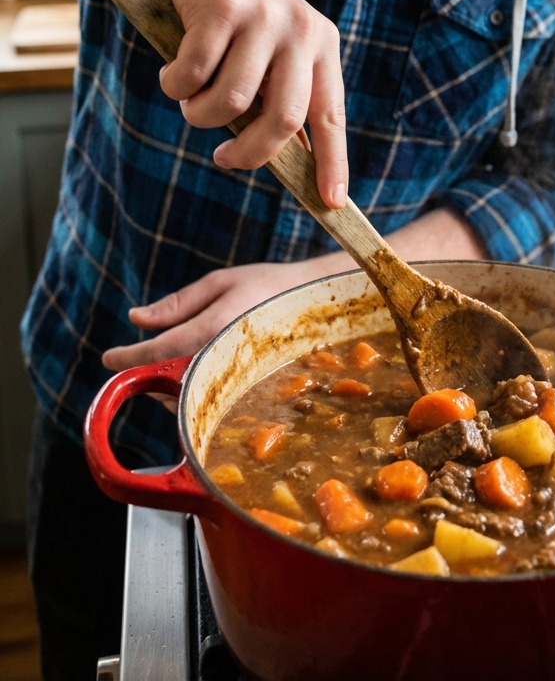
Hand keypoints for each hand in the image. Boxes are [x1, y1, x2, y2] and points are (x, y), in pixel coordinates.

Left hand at [102, 256, 355, 373]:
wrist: (321, 303)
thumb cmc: (269, 286)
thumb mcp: (221, 281)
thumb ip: (177, 303)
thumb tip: (136, 319)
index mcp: (214, 326)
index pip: (159, 349)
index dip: (128, 356)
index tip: (108, 358)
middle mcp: (225, 357)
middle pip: (169, 381)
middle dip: (148, 376)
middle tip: (135, 365)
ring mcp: (238, 379)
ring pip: (188, 396)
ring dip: (170, 386)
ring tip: (169, 369)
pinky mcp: (249, 390)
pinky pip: (210, 399)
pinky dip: (193, 390)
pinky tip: (197, 376)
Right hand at [151, 0, 347, 206]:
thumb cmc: (228, 22)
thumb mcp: (266, 55)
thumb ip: (277, 98)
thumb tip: (289, 164)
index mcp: (321, 44)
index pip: (331, 114)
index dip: (332, 161)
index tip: (332, 202)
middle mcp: (301, 29)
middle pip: (283, 119)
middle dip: (249, 153)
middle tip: (223, 160)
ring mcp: (263, 16)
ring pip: (231, 102)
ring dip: (199, 115)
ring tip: (190, 99)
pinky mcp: (223, 8)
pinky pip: (193, 77)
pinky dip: (175, 84)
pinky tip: (173, 67)